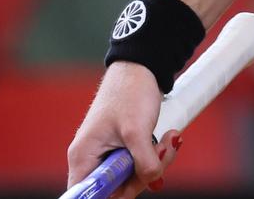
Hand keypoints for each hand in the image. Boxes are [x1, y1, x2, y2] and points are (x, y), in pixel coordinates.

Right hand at [66, 62, 181, 196]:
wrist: (141, 68)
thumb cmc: (130, 93)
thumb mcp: (137, 130)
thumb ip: (143, 161)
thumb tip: (152, 181)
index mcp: (83, 158)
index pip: (86, 195)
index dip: (107, 197)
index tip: (129, 188)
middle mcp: (91, 160)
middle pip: (114, 188)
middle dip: (143, 176)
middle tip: (163, 153)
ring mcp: (107, 155)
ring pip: (131, 176)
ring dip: (155, 162)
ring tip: (170, 139)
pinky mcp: (122, 149)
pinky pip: (138, 163)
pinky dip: (155, 155)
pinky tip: (168, 138)